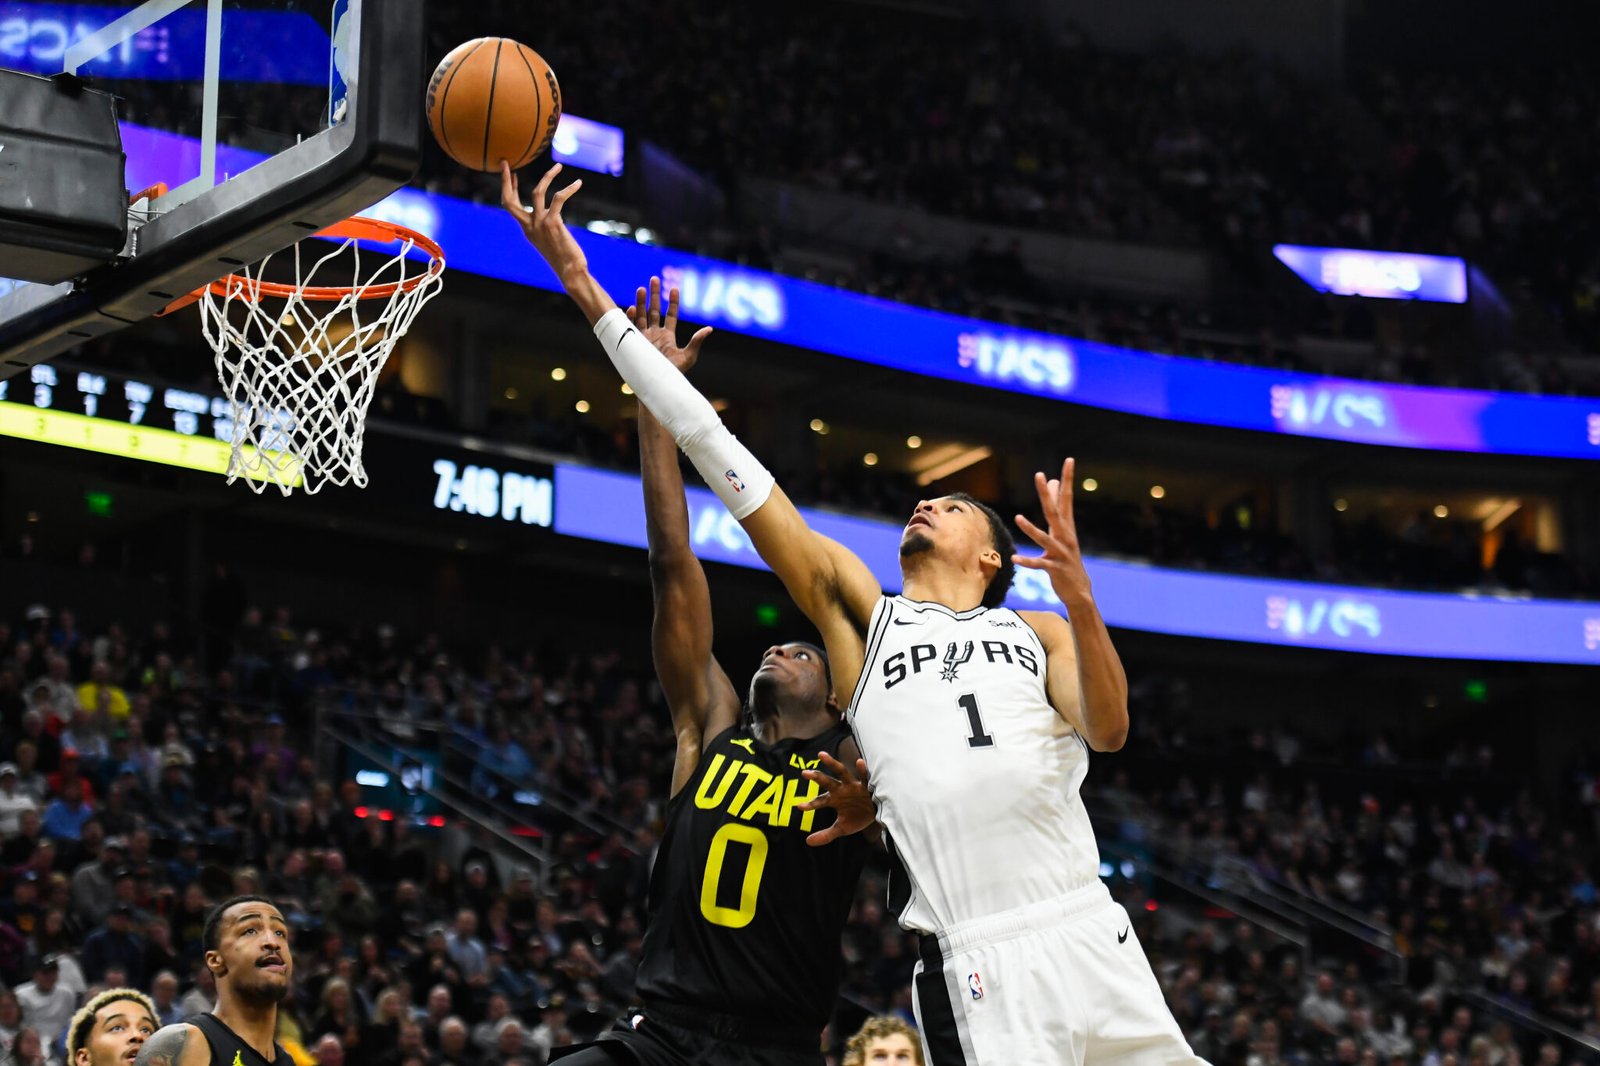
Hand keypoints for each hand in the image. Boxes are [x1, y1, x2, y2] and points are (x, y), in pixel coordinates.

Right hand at [500, 161, 586, 281]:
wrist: (570, 271)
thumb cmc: (565, 258)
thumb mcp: (549, 241)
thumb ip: (544, 228)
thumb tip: (549, 218)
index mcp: (527, 229)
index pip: (510, 206)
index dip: (510, 189)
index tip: (513, 174)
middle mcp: (529, 226)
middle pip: (509, 200)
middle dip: (506, 180)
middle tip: (506, 163)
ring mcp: (540, 224)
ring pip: (536, 192)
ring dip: (547, 176)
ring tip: (558, 166)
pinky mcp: (553, 223)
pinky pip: (558, 198)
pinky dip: (569, 189)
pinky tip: (578, 183)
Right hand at [631, 276, 712, 372]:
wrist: (658, 386)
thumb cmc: (674, 374)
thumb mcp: (688, 357)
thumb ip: (697, 341)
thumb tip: (709, 329)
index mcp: (668, 335)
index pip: (671, 314)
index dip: (673, 302)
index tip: (674, 288)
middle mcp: (655, 334)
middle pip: (654, 310)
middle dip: (654, 295)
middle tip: (654, 279)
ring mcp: (643, 338)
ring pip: (641, 315)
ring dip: (641, 302)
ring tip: (642, 288)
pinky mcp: (634, 343)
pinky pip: (630, 327)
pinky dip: (630, 318)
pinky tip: (631, 308)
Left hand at [799, 752, 875, 846]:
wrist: (878, 815)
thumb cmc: (858, 817)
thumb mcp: (842, 828)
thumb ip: (826, 835)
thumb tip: (807, 842)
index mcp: (834, 800)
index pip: (819, 802)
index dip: (810, 804)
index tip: (799, 807)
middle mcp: (841, 790)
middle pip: (827, 782)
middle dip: (816, 777)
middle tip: (804, 773)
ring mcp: (853, 785)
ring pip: (841, 772)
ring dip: (831, 764)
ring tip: (821, 755)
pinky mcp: (867, 785)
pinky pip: (864, 776)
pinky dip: (862, 770)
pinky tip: (859, 761)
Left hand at [1015, 457, 1092, 607]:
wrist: (1080, 591)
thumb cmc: (1067, 558)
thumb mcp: (1063, 532)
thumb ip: (1057, 508)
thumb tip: (1053, 483)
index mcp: (1066, 526)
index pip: (1066, 498)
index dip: (1067, 479)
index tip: (1069, 460)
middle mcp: (1065, 537)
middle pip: (1054, 511)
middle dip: (1046, 494)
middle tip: (1040, 475)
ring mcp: (1061, 553)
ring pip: (1045, 538)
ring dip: (1031, 529)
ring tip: (1018, 518)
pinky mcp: (1055, 569)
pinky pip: (1040, 564)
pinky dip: (1028, 561)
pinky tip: (1015, 558)